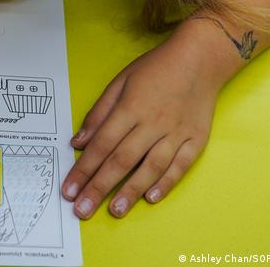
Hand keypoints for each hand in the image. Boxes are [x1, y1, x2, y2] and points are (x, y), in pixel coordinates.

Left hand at [61, 36, 220, 218]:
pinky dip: (166, 183)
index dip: (83, 169)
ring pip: (151, 166)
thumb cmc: (157, 68)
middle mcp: (153, 122)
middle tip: (83, 210)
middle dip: (99, 187)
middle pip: (121, 160)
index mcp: (130, 107)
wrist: (200, 58)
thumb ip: (99, 113)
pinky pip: (180, 165)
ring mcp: (176, 132)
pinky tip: (151, 198)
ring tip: (115, 210)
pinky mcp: (196, 139)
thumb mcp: (120, 81)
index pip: (101, 144)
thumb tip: (79, 143)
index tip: (69, 190)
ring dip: (131, 190)